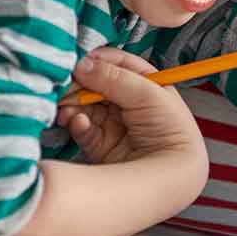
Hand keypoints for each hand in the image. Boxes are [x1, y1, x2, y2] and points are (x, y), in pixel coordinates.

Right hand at [55, 48, 206, 176]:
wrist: (172, 174)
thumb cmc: (169, 126)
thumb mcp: (146, 94)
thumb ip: (113, 78)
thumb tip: (82, 65)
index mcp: (143, 82)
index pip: (115, 63)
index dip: (97, 61)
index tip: (78, 62)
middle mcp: (126, 100)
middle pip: (95, 84)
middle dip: (79, 84)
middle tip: (64, 86)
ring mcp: (113, 122)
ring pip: (85, 105)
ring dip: (73, 104)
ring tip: (66, 107)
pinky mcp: (101, 144)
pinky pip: (83, 128)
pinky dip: (77, 123)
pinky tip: (79, 123)